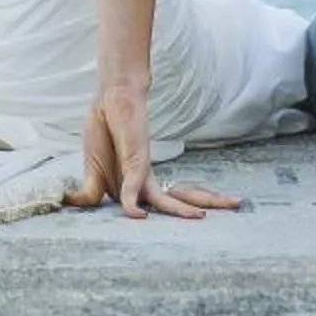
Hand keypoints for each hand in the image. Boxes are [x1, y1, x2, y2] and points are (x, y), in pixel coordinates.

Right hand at [61, 82, 248, 219]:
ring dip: (184, 210)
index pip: (168, 200)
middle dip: (209, 202)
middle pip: (180, 196)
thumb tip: (75, 203)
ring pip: (166, 199)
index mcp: (140, 182)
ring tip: (202, 218)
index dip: (184, 208)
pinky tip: (135, 216)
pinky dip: (132, 205)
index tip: (204, 213)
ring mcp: (142, 171)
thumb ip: (91, 189)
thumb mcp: (92, 169)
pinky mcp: (134, 162)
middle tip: (240, 202)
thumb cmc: (103, 131)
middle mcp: (147, 179)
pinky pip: (132, 190)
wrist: (109, 97)